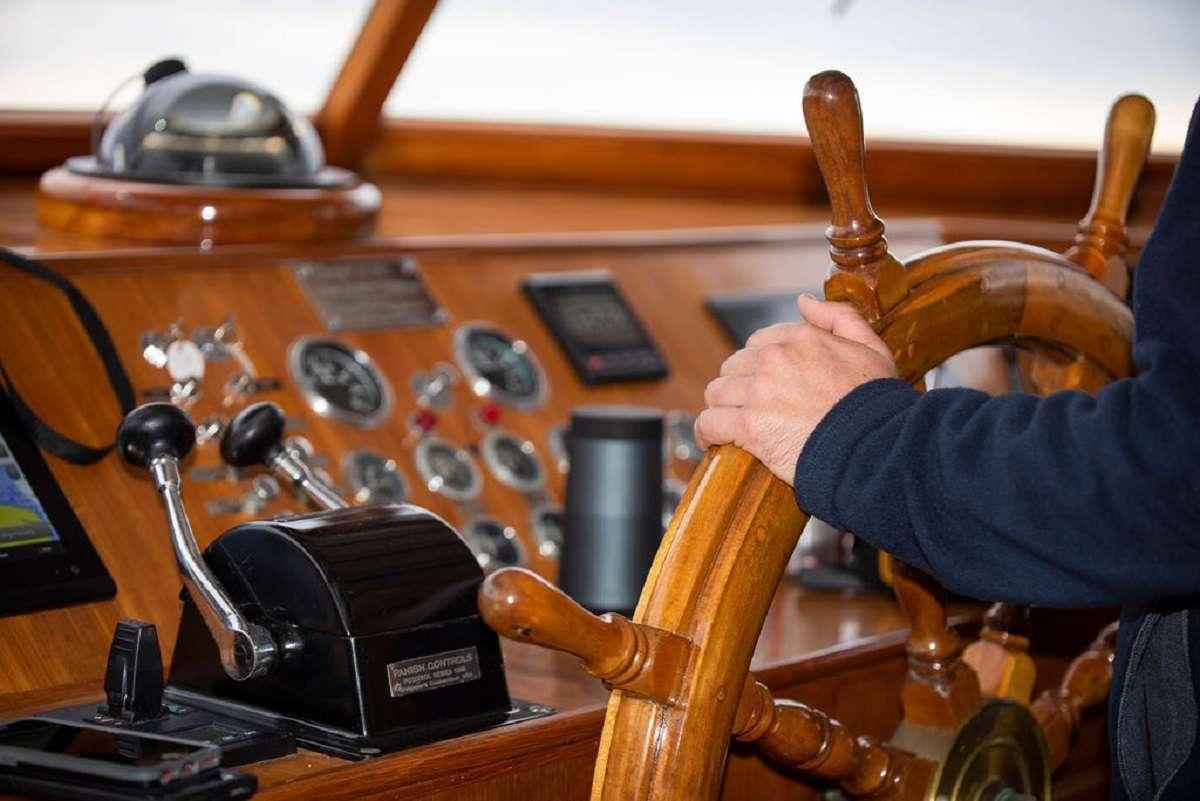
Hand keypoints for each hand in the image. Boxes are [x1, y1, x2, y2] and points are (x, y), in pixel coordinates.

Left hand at [694, 295, 897, 484]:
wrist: (876, 447)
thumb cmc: (877, 404)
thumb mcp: (871, 348)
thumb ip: (839, 317)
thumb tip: (804, 301)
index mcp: (800, 338)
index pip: (759, 343)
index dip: (759, 366)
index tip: (764, 384)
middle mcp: (774, 359)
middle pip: (733, 367)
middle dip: (738, 386)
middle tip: (749, 408)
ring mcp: (758, 392)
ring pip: (717, 393)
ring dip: (722, 408)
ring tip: (731, 426)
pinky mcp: (748, 425)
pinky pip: (709, 423)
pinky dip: (707, 433)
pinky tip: (713, 442)